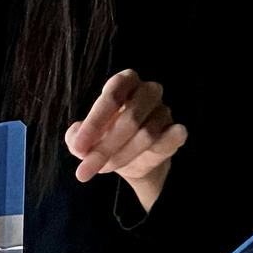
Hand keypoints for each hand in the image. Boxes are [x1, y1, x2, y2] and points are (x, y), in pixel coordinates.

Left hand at [65, 69, 187, 212]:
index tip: (79, 148)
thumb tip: (76, 138)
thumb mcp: (85, 140)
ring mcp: (164, 110)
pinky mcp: (177, 130)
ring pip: (148, 133)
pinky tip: (145, 159)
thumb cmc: (106, 138)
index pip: (112, 95)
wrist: (133, 160)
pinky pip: (174, 136)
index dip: (95, 122)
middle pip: (131, 117)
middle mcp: (148, 91)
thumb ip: (76, 138)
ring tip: (104, 169)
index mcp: (124, 82)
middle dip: (105, 147)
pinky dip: (161, 147)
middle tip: (85, 170)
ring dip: (122, 156)